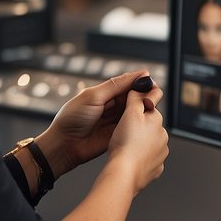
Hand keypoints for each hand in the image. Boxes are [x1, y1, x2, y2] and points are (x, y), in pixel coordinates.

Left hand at [37, 70, 153, 178]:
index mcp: (103, 93)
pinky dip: (139, 122)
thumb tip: (137, 74)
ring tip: (151, 104)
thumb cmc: (72, 118)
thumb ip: (115, 86)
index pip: (125, 84)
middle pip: (132, 97)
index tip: (151, 80)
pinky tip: (146, 118)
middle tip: (155, 93)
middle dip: (143, 94)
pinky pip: (131, 126)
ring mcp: (114, 120)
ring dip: (143, 107)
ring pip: (134, 110)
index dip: (138, 82)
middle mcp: (110, 106)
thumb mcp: (93, 97)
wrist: (64, 145)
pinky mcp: (117, 134)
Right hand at [105, 85, 168, 193]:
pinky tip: (130, 158)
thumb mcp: (130, 113)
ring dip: (140, 143)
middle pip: (150, 126)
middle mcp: (163, 137)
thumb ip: (137, 98)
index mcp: (157, 121)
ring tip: (125, 146)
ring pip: (150, 143)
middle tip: (123, 131)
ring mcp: (161, 154)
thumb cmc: (125, 144)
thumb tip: (143, 86)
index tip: (130, 109)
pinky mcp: (156, 169)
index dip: (138, 107)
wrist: (124, 173)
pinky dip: (141, 158)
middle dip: (139, 127)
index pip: (150, 107)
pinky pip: (148, 159)